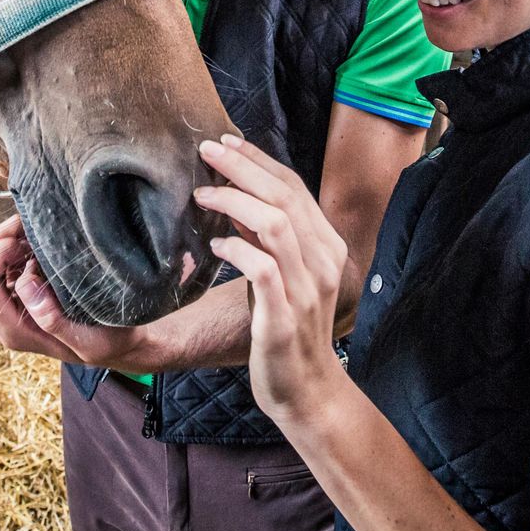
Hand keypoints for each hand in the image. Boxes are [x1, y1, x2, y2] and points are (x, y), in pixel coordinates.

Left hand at [0, 215, 148, 368]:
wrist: (117, 346)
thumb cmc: (108, 342)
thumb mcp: (90, 340)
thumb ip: (53, 319)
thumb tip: (24, 282)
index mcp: (12, 330)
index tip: (28, 244)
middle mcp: (2, 317)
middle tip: (29, 226)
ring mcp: (7, 303)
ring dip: (4, 239)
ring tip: (34, 231)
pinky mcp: (17, 292)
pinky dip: (13, 243)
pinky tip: (38, 240)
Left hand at [195, 134, 349, 429]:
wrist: (306, 390)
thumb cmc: (286, 328)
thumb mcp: (284, 275)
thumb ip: (269, 239)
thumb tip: (236, 199)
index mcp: (327, 246)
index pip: (295, 187)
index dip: (259, 160)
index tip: (226, 141)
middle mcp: (323, 261)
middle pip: (285, 196)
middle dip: (243, 167)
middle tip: (206, 150)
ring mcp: (306, 290)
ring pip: (275, 224)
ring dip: (235, 202)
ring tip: (202, 195)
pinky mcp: (283, 318)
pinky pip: (262, 269)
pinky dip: (236, 250)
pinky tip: (214, 246)